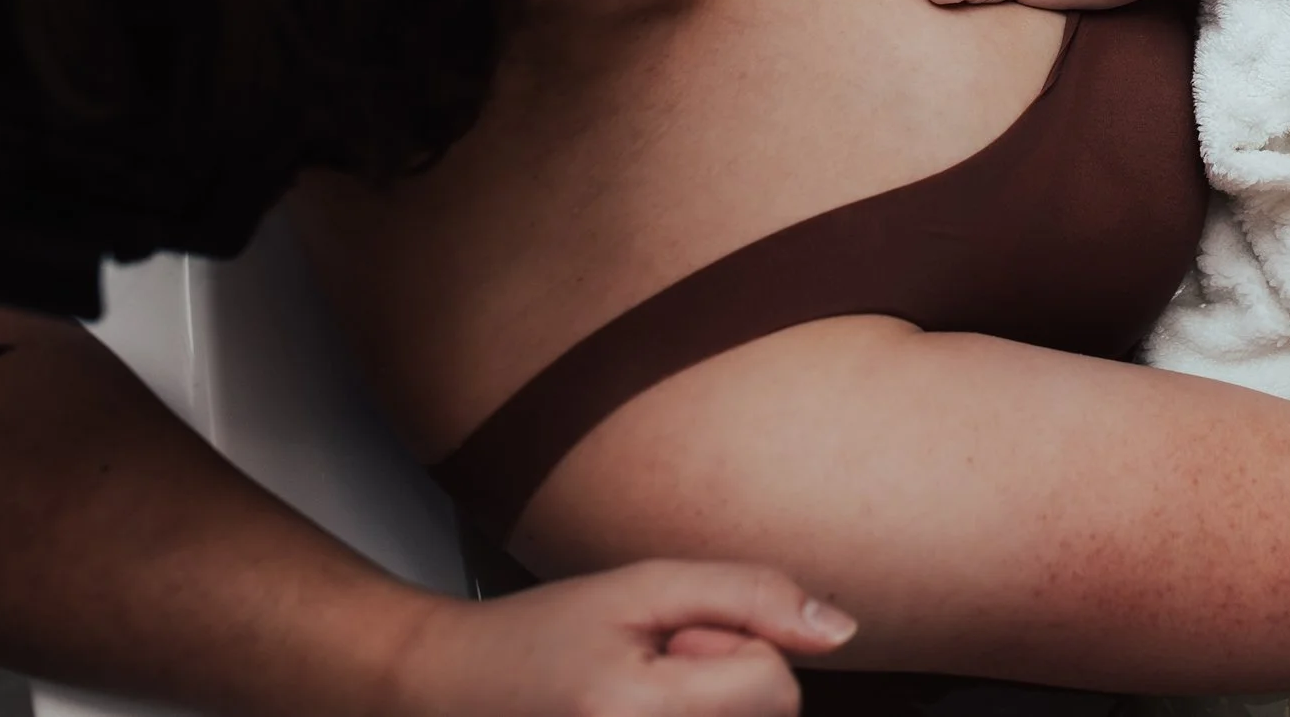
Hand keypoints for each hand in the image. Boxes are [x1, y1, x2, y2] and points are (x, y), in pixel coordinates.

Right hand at [382, 560, 854, 716]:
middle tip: (648, 669)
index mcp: (643, 714)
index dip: (734, 647)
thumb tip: (840, 630)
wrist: (450, 691)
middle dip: (724, 682)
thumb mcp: (642, 586)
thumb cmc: (538, 638)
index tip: (673, 642)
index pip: (775, 687)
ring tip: (637, 696)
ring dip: (708, 710)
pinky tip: (640, 716)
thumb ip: (748, 596)